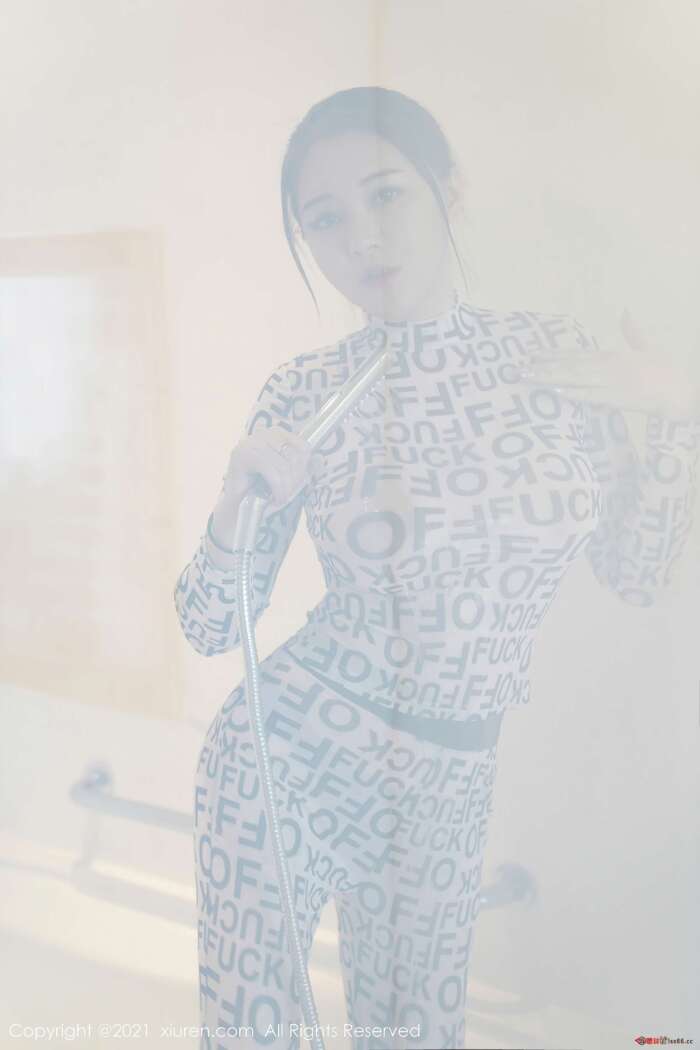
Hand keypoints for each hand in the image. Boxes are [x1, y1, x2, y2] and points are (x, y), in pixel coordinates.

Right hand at [220, 428, 322, 512]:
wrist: (239, 504)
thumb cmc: (264, 488)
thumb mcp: (289, 475)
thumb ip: (303, 466)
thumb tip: (320, 460)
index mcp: (278, 434)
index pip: (304, 447)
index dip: (304, 469)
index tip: (296, 484)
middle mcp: (265, 433)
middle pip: (295, 456)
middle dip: (294, 480)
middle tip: (287, 494)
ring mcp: (252, 442)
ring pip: (284, 466)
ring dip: (286, 488)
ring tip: (281, 498)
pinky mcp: (242, 454)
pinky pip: (271, 471)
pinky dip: (277, 488)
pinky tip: (274, 498)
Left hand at [519, 309, 698, 419]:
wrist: (680, 390)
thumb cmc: (665, 371)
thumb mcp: (647, 347)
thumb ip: (633, 331)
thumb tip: (626, 310)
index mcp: (611, 355)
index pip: (575, 353)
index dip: (552, 354)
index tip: (531, 354)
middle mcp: (607, 365)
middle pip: (568, 365)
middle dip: (543, 367)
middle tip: (518, 368)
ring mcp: (611, 381)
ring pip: (574, 378)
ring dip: (550, 378)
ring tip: (528, 378)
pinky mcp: (617, 398)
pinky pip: (590, 397)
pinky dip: (573, 394)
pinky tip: (556, 393)